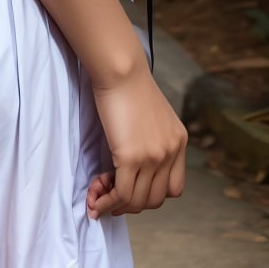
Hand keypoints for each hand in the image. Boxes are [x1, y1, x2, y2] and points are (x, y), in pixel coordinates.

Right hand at [87, 67, 186, 218]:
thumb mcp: (152, 113)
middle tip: (111, 197)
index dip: (151, 194)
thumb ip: (152, 136)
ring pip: (138, 200)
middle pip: (156, 199)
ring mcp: (153, 157)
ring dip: (117, 205)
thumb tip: (134, 156)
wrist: (120, 69)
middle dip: (132, 204)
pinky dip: (108, 201)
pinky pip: (122, 193)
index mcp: (179, 141)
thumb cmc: (128, 83)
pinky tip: (96, 199)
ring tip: (99, 197)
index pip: (173, 187)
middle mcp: (171, 152)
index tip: (131, 189)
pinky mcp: (132, 157)